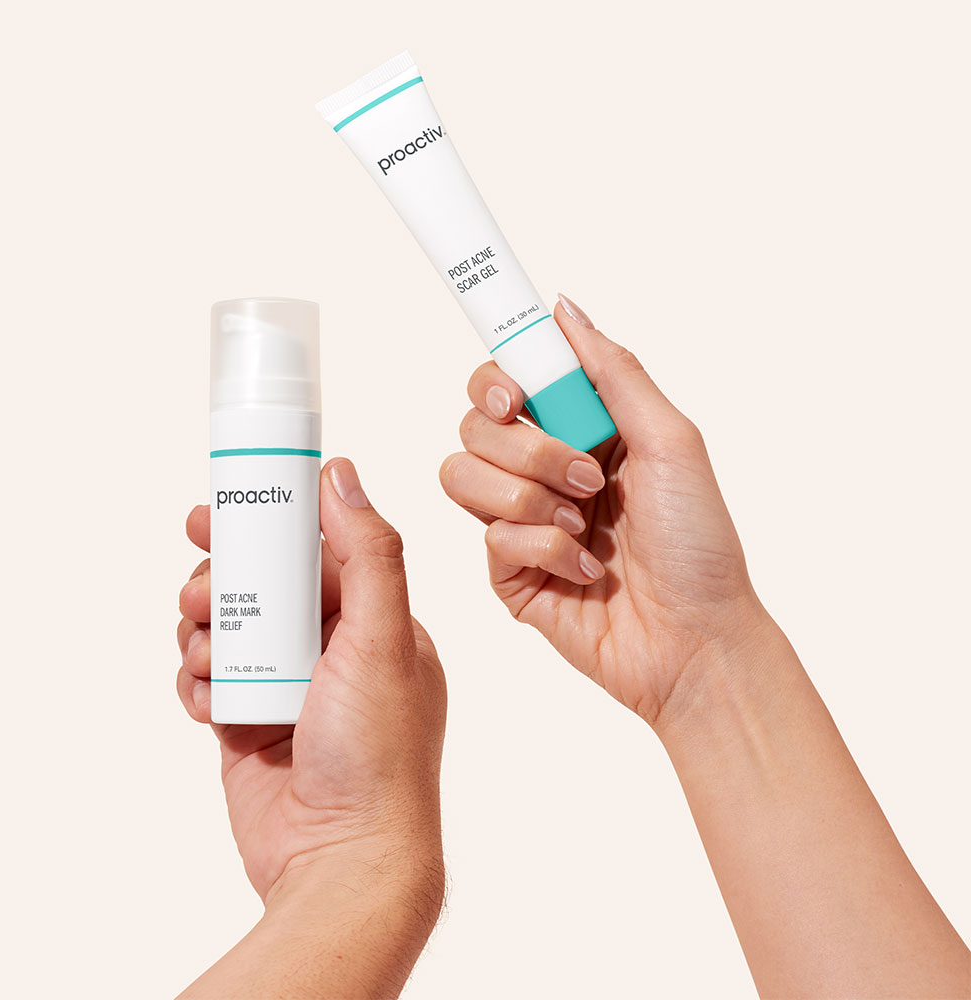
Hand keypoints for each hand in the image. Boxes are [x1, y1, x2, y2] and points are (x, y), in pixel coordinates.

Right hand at [176, 458, 446, 908]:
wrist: (342, 861)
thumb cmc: (377, 753)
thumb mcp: (383, 640)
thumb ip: (370, 554)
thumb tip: (340, 472)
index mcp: (375, 624)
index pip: (317, 553)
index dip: (267, 526)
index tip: (219, 511)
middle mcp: (334, 651)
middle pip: (263, 587)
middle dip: (223, 580)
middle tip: (196, 590)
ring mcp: (289, 689)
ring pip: (229, 630)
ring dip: (203, 633)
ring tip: (202, 655)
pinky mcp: (250, 725)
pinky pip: (209, 681)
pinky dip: (196, 682)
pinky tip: (203, 697)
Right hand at [440, 294, 766, 727]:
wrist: (695, 639)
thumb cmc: (699, 543)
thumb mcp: (671, 441)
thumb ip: (614, 370)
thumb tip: (563, 307)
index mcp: (580, 430)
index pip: (506, 383)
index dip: (497, 380)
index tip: (515, 395)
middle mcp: (543, 470)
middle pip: (474, 425)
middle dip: (529, 450)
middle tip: (585, 476)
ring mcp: (522, 521)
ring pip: (462, 476)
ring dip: (529, 498)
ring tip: (581, 524)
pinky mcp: (509, 573)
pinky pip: (491, 538)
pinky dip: (544, 549)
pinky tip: (583, 568)